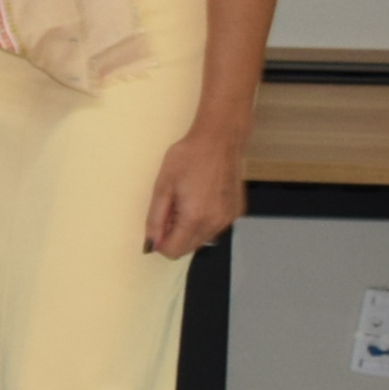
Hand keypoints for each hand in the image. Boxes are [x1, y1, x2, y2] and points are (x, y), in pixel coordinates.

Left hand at [143, 127, 246, 257]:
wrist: (220, 139)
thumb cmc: (188, 157)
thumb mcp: (163, 186)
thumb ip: (156, 219)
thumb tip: (151, 244)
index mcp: (195, 218)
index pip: (174, 251)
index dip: (161, 242)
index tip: (159, 222)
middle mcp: (216, 224)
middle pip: (188, 248)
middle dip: (175, 235)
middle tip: (172, 207)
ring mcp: (229, 218)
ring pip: (202, 238)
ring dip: (190, 228)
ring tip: (187, 199)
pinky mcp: (236, 211)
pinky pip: (215, 227)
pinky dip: (205, 220)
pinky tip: (202, 197)